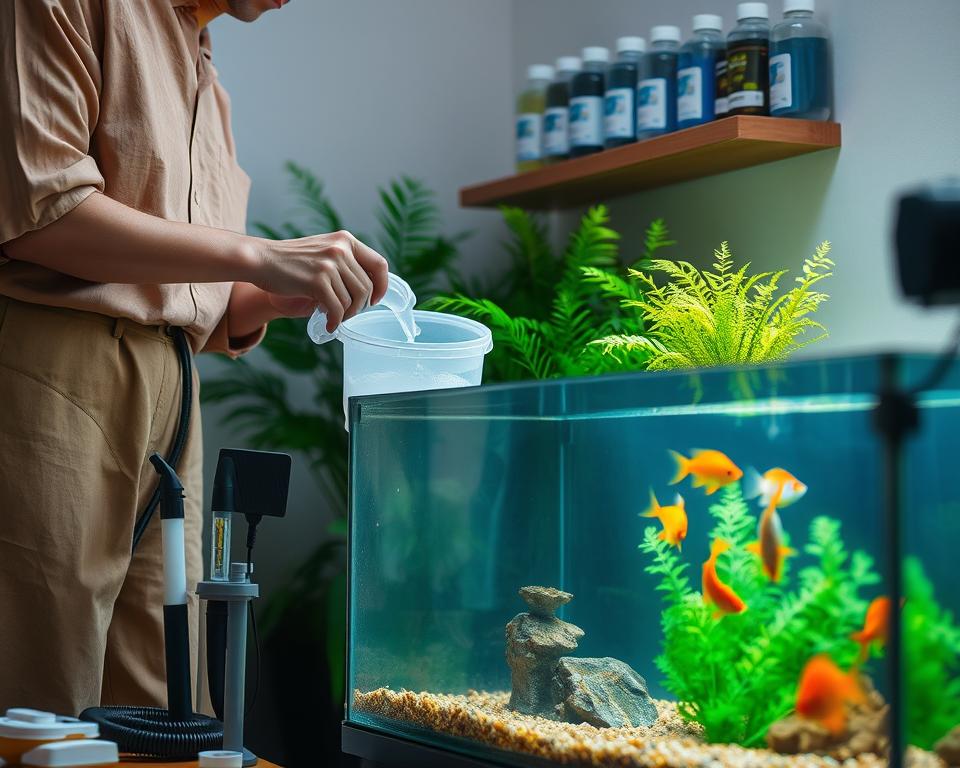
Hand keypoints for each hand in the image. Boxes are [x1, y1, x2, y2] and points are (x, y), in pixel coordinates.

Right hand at [246, 230, 389, 331]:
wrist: (260, 260)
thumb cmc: (291, 261)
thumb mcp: (323, 251)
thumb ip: (344, 263)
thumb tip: (367, 289)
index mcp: (345, 240)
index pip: (379, 264)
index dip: (381, 286)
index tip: (375, 300)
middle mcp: (340, 249)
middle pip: (366, 288)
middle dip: (359, 307)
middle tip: (346, 314)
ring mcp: (329, 264)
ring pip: (352, 301)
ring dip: (345, 316)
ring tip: (334, 318)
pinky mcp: (317, 281)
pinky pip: (337, 309)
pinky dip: (335, 321)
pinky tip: (328, 325)